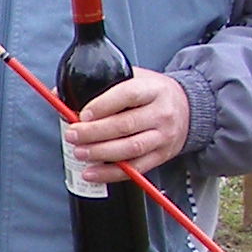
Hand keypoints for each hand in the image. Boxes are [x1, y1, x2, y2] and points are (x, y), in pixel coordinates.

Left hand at [66, 69, 190, 181]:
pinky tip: (92, 172)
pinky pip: (135, 168)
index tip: (83, 114)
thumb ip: (104, 84)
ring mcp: (163, 136)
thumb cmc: (154, 93)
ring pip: (130, 148)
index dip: (104, 105)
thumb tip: (60, 94)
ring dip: (101, 153)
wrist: (190, 108)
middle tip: (73, 134)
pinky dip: (111, 173)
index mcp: (153, 90)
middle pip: (126, 125)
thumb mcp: (135, 78)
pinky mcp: (161, 155)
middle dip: (94, 132)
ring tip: (79, 152)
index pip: (128, 95)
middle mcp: (161, 113)